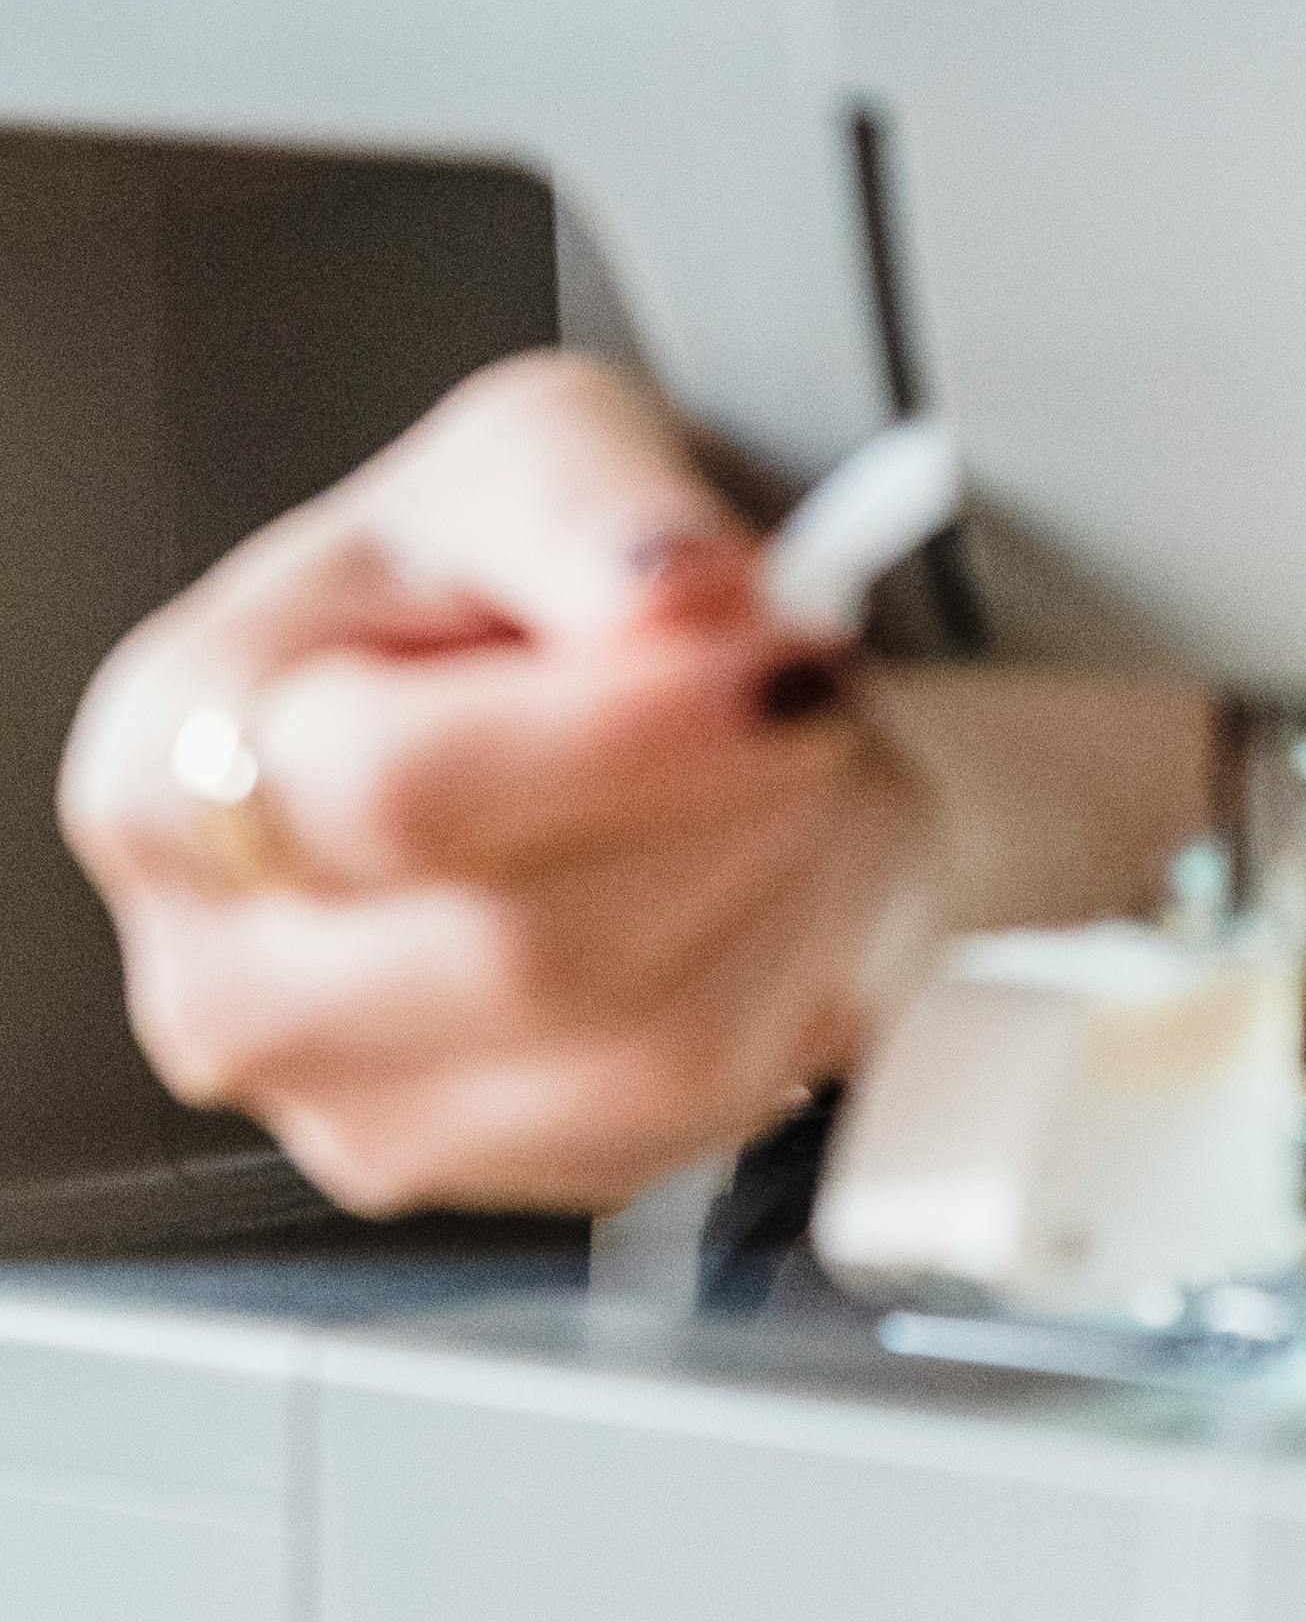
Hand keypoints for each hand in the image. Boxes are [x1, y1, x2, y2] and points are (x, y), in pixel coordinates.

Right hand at [63, 354, 935, 1218]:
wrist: (634, 701)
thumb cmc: (535, 589)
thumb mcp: (543, 449)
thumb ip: (591, 504)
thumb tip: (664, 588)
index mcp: (178, 760)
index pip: (390, 789)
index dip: (612, 728)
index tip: (769, 653)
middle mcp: (230, 964)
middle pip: (524, 942)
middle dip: (731, 803)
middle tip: (810, 690)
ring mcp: (354, 1099)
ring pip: (640, 1043)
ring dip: (790, 889)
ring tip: (802, 770)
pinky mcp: (503, 1171)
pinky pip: (704, 1109)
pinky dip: (799, 976)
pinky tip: (782, 872)